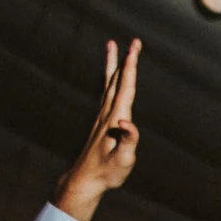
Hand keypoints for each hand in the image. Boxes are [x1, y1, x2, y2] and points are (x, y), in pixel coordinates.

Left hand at [51, 40, 141, 220]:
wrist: (85, 179)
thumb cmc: (107, 172)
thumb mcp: (123, 159)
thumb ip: (128, 139)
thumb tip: (128, 120)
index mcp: (115, 118)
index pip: (126, 87)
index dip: (131, 66)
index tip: (134, 47)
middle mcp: (108, 113)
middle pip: (118, 80)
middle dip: (126, 60)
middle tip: (133, 41)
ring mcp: (102, 116)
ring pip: (109, 84)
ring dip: (114, 65)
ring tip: (113, 46)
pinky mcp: (101, 122)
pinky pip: (106, 93)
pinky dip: (110, 80)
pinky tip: (110, 77)